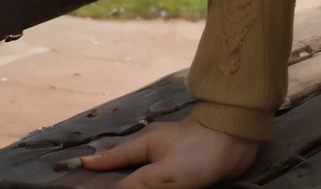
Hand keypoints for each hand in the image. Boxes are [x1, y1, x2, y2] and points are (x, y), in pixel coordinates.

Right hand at [77, 116, 260, 187]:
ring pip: (147, 174)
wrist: (240, 137)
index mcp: (146, 145)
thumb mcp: (165, 173)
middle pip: (129, 167)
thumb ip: (138, 184)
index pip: (114, 158)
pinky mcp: (189, 166)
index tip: (80, 165)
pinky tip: (154, 183)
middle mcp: (156, 150)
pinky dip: (156, 183)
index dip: (97, 164)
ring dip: (137, 180)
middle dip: (115, 176)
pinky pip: (165, 179)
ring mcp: (173, 157)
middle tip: (103, 181)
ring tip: (123, 180)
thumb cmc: (200, 152)